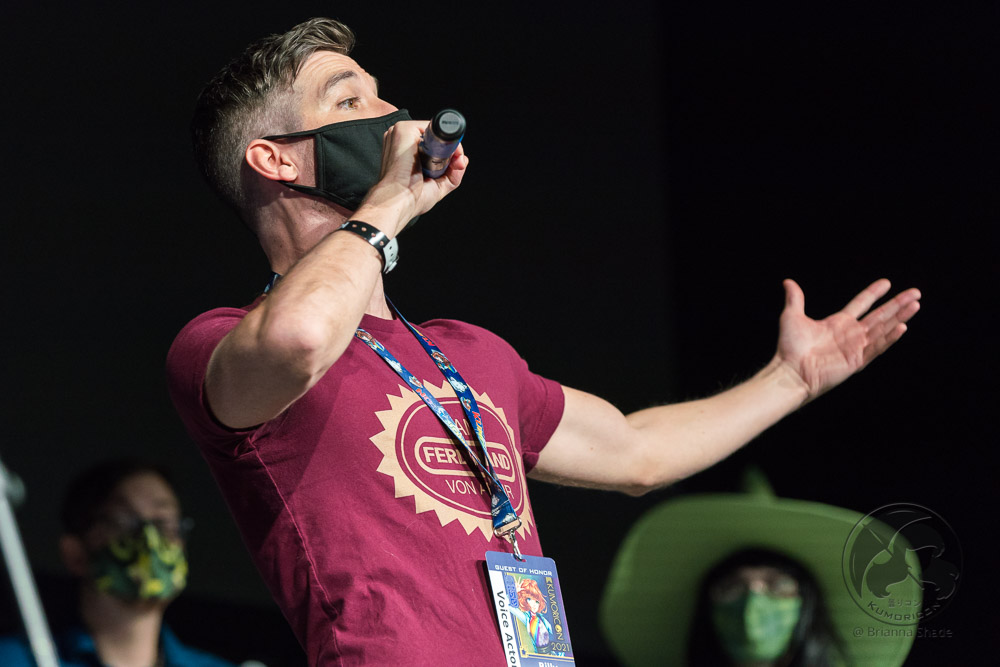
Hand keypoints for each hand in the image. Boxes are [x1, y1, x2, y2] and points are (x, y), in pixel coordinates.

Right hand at [357, 120, 468, 236]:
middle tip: (452, 167)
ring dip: (449, 147)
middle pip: (436, 137)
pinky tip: (444, 156)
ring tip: (442, 166)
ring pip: (436, 132)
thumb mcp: (438, 185)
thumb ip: (453, 171)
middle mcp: (402, 139)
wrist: (399, 201)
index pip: (433, 143)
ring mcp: (401, 132)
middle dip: (451, 151)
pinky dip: (445, 141)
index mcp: (405, 150)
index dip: (448, 153)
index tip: (455, 166)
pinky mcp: (404, 129)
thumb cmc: (411, 197)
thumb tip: (463, 159)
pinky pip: (433, 128)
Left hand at [775, 279, 920, 400]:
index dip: (873, 293)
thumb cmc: (789, 347)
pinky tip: (902, 327)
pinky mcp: (857, 361)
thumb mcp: (792, 317)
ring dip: (900, 317)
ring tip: (915, 305)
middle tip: (916, 293)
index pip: (861, 304)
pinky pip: (877, 348)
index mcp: (838, 323)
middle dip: (897, 304)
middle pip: (880, 315)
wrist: (789, 371)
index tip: (887, 282)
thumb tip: (788, 282)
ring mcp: (855, 348)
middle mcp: (850, 334)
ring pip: (883, 329)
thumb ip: (795, 299)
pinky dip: (889, 338)